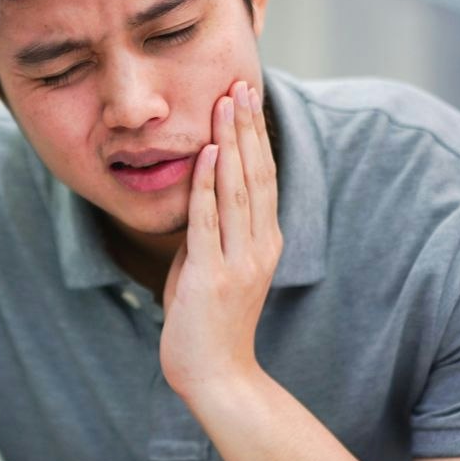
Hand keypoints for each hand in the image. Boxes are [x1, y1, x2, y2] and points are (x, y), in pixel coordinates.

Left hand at [160, 80, 281, 396]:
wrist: (216, 378)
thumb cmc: (207, 326)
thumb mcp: (210, 270)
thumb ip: (207, 235)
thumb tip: (195, 197)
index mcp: (264, 244)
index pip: (263, 179)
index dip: (256, 137)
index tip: (248, 99)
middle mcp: (259, 248)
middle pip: (257, 175)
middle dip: (247, 126)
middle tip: (243, 82)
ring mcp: (238, 263)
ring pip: (239, 190)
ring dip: (232, 143)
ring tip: (228, 102)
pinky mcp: (213, 277)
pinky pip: (210, 222)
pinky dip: (209, 186)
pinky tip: (209, 153)